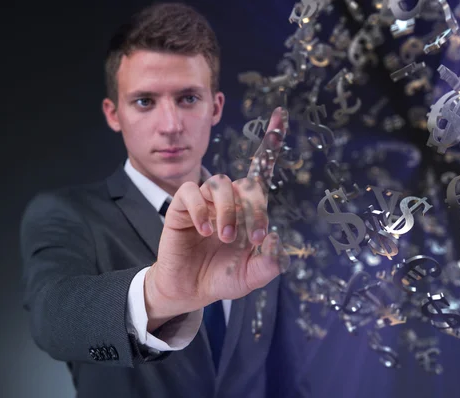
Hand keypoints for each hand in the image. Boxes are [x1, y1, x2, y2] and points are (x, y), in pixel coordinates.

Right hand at [145, 107, 290, 327]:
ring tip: (224, 237)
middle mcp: (228, 200)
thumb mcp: (252, 276)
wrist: (190, 290)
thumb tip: (275, 238)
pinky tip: (205, 230)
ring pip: (220, 183)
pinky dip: (200, 209)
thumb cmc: (222, 277)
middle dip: (256, 209)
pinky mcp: (180, 207)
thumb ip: (269, 263)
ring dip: (227, 210)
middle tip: (254, 238)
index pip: (261, 171)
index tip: (280, 113)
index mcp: (248, 210)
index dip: (271, 141)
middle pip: (247, 183)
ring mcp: (204, 202)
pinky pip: (190, 192)